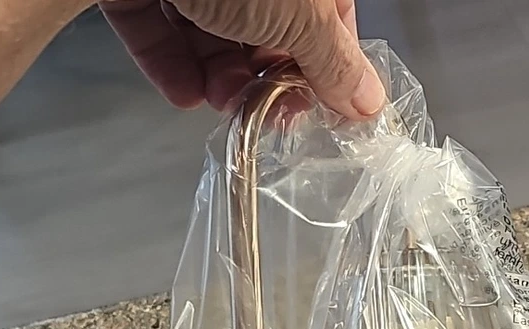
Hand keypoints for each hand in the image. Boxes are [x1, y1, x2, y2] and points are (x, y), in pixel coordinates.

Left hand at [100, 0, 385, 119]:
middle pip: (265, 30)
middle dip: (265, 80)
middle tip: (266, 112)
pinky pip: (159, 28)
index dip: (323, 67)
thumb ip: (334, 63)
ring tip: (219, 101)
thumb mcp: (301, 16)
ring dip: (219, 80)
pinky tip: (184, 91)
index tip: (316, 109)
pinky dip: (171, 65)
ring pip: (212, 33)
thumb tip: (369, 102)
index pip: (326, 18)